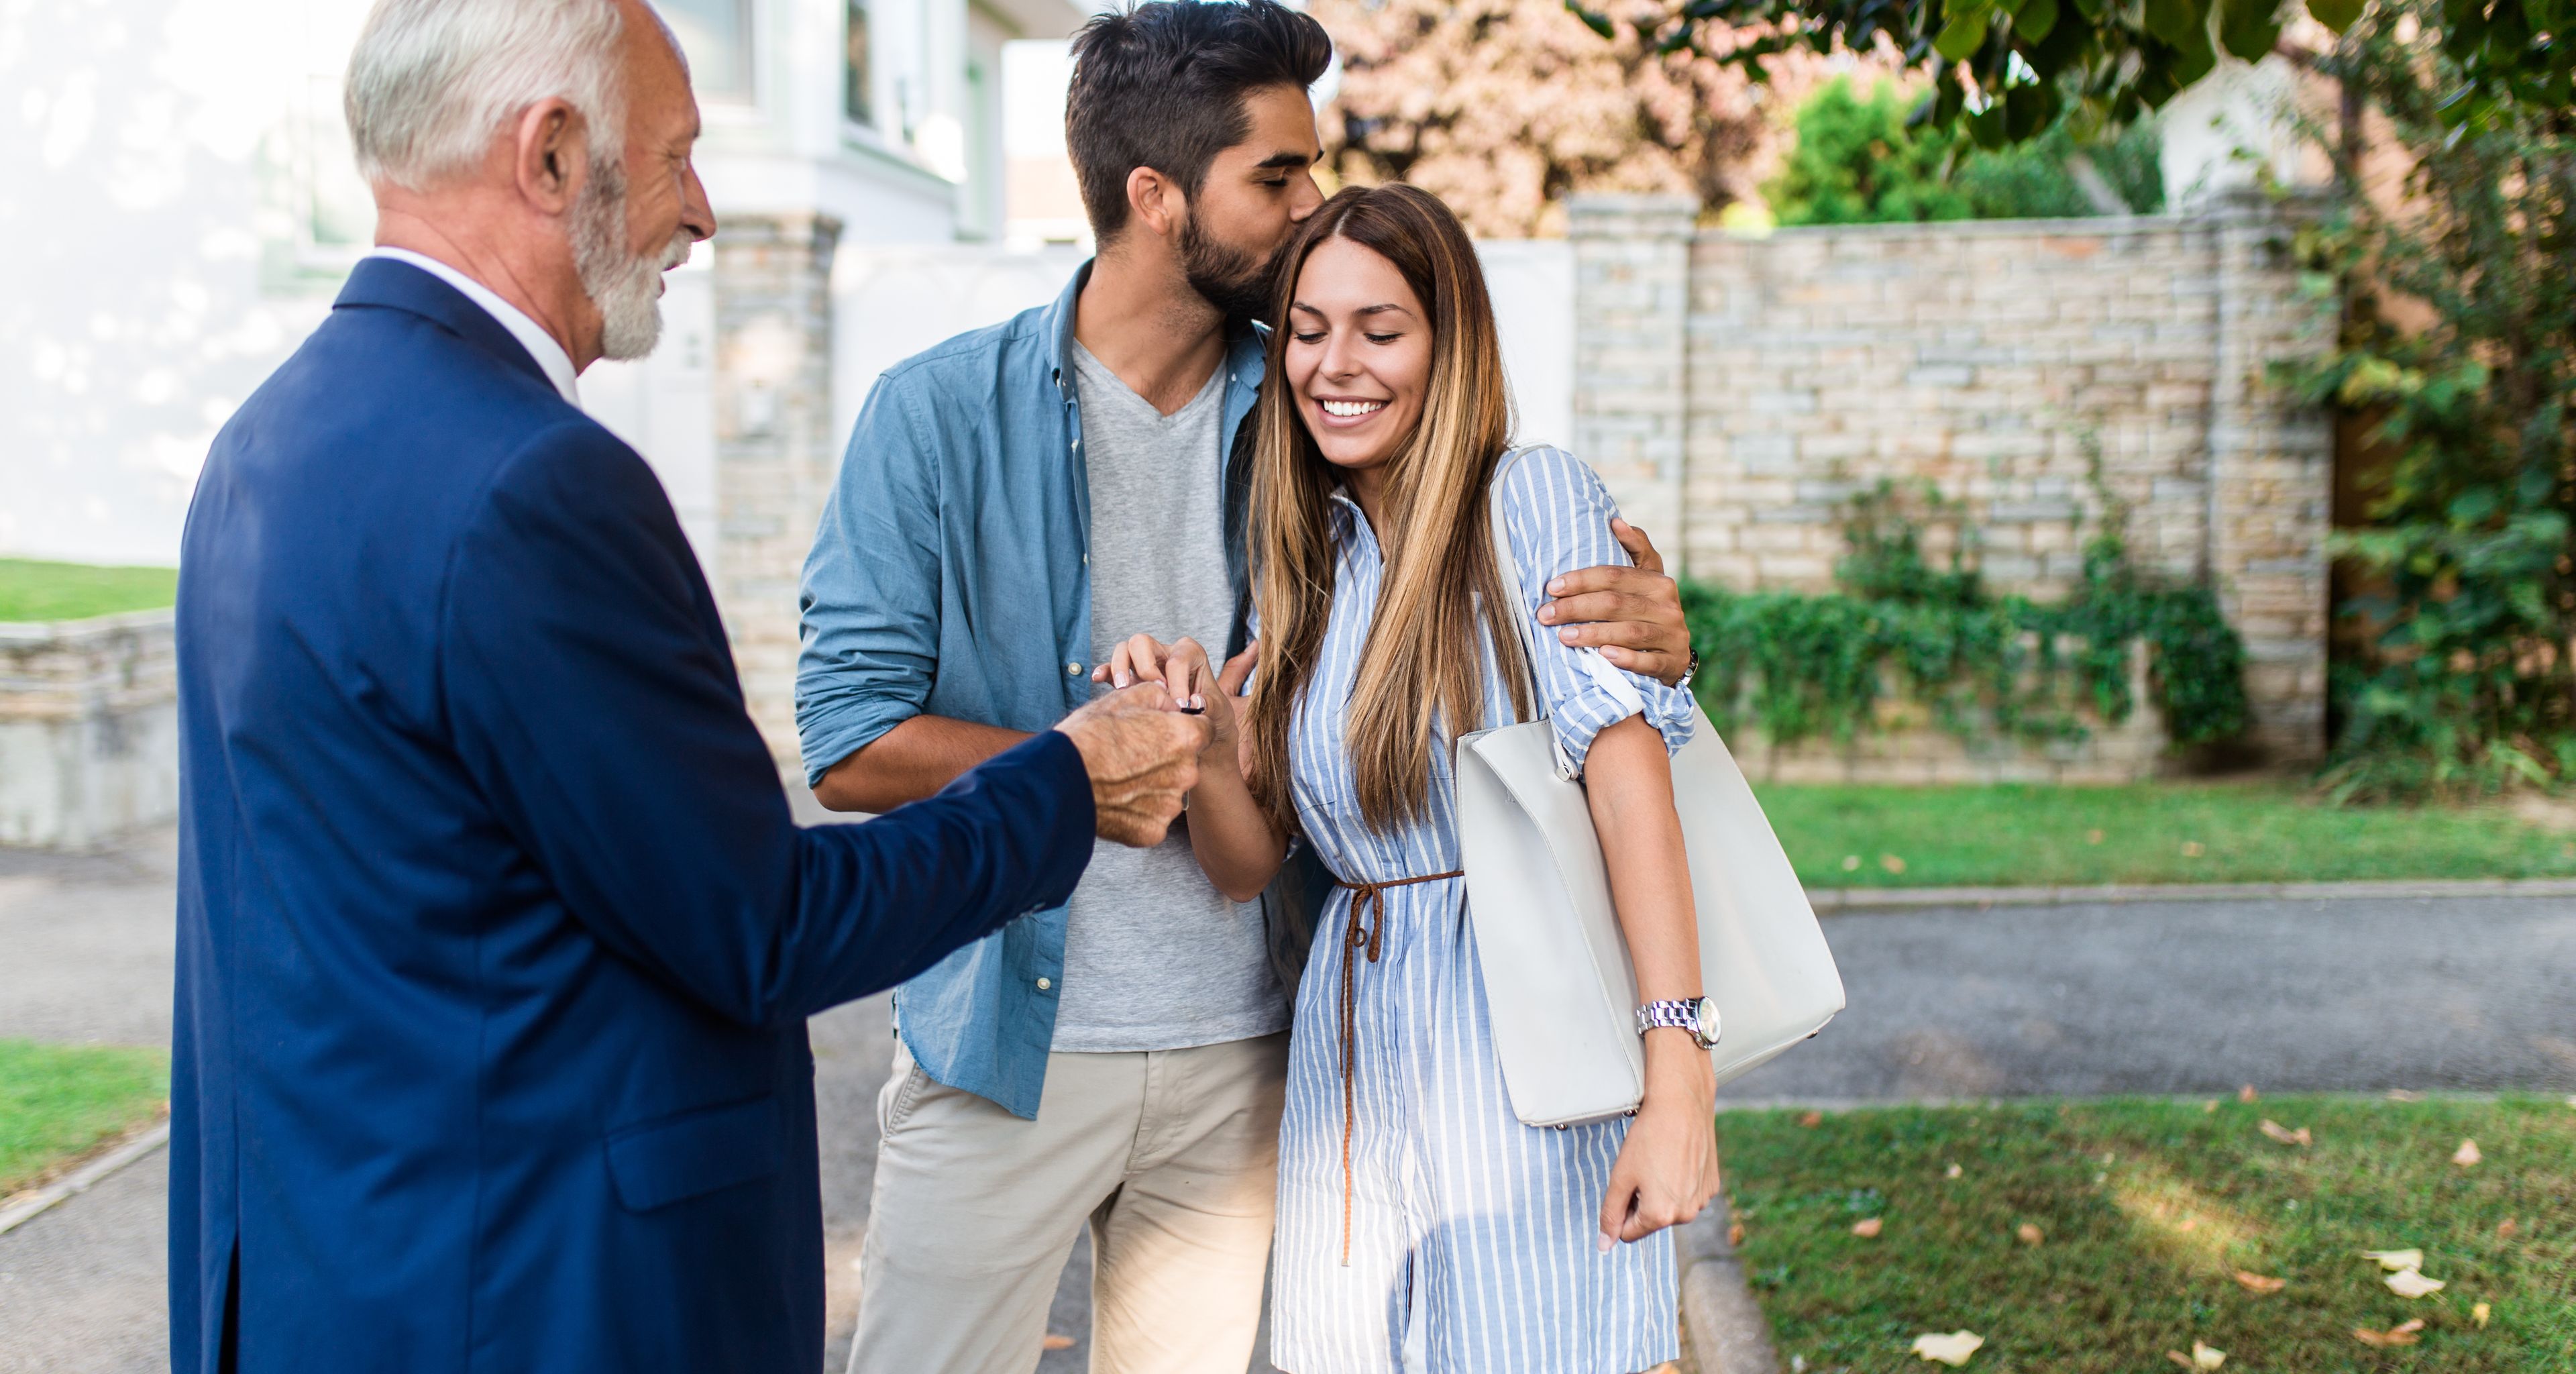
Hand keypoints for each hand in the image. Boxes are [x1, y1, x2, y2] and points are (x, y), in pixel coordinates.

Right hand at [1053, 684, 1210, 846]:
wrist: (1060, 780)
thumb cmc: (1089, 737)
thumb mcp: (1123, 699)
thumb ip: (1157, 695)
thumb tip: (1169, 702)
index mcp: (1185, 737)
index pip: (1202, 731)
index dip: (1182, 729)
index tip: (1163, 733)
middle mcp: (1186, 772)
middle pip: (1185, 763)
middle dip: (1166, 759)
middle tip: (1133, 757)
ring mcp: (1171, 805)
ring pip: (1169, 793)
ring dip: (1152, 787)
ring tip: (1120, 779)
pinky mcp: (1154, 831)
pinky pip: (1153, 818)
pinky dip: (1139, 812)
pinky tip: (1117, 800)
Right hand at [1093, 635, 1257, 771]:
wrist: (1200, 732)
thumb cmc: (1213, 716)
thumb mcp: (1220, 712)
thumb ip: (1211, 705)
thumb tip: (1195, 702)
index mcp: (1190, 654)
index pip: (1178, 660)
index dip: (1177, 683)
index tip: (1180, 706)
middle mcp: (1164, 654)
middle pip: (1143, 642)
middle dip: (1145, 667)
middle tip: (1153, 693)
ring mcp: (1145, 665)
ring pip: (1124, 650)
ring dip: (1120, 666)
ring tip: (1124, 688)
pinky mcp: (1131, 679)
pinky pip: (1112, 669)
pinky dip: (1105, 671)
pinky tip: (1098, 678)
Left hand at [1538, 518, 1692, 686]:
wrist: (1673, 655)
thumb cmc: (1648, 611)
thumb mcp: (1646, 578)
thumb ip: (1635, 549)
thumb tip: (1615, 522)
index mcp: (1658, 582)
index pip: (1614, 576)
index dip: (1581, 580)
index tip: (1551, 587)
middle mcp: (1668, 606)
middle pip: (1615, 603)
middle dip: (1576, 608)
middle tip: (1545, 615)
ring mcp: (1672, 635)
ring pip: (1629, 632)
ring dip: (1593, 634)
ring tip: (1563, 637)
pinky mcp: (1672, 662)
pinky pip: (1648, 661)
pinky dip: (1625, 658)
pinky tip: (1602, 656)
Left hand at [1598, 1034, 1720, 1247]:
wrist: (1682, 1106)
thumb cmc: (1648, 1138)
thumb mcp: (1620, 1177)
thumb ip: (1610, 1214)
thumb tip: (1604, 1246)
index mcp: (1660, 1216)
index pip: (1628, 1234)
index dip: (1620, 1210)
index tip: (1625, 1184)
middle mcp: (1686, 1215)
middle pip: (1651, 1222)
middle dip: (1642, 1202)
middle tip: (1643, 1169)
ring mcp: (1702, 1201)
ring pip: (1670, 1208)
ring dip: (1661, 1192)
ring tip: (1661, 1161)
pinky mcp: (1712, 1186)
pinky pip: (1687, 1195)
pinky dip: (1679, 1182)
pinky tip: (1677, 1158)